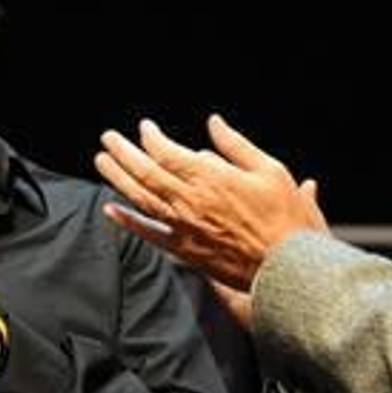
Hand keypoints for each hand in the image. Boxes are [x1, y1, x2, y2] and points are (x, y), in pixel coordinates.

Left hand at [95, 114, 326, 291]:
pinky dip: (127, 221)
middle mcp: (190, 201)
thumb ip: (236, 146)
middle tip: (108, 138)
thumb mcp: (270, 170)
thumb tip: (213, 123)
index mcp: (210, 177)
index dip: (150, 138)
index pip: (166, 152)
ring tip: (102, 162)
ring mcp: (183, 227)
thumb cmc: (287, 218)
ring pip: (141, 198)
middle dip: (123, 152)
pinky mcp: (185, 250)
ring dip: (118, 178)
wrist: (289, 268)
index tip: (144, 128)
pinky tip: (110, 209)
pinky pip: (149, 234)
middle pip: (145, 172)